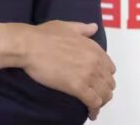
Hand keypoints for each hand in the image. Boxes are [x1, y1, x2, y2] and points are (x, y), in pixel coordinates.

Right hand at [0, 21, 115, 120]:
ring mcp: (88, 75)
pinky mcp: (78, 87)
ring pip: (104, 94)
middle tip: (94, 95)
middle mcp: (95, 62)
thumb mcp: (66, 26)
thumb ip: (83, 29)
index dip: (104, 76)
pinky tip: (91, 114)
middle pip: (109, 83)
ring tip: (93, 105)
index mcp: (94, 48)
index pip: (110, 68)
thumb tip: (94, 27)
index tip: (97, 81)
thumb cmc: (44, 35)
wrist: (30, 45)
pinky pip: (94, 102)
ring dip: (101, 101)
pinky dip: (94, 110)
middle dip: (103, 90)